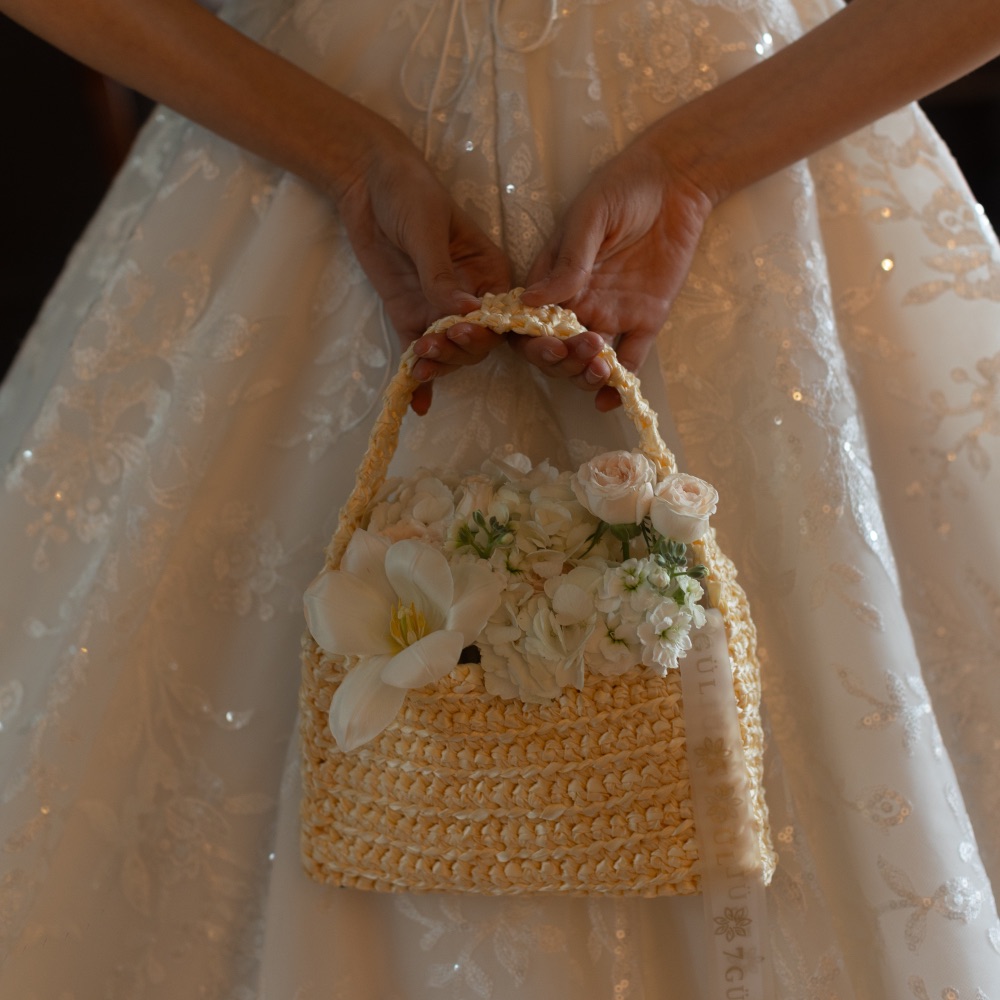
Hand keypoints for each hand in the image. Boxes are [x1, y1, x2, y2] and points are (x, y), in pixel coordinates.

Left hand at [336, 126, 510, 412]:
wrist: (365, 181)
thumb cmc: (408, 192)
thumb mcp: (427, 230)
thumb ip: (441, 276)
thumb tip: (467, 315)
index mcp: (489, 272)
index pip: (501, 314)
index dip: (489, 331)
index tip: (466, 332)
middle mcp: (470, 297)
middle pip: (477, 341)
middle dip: (460, 350)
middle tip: (437, 345)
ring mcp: (437, 309)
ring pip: (449, 352)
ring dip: (439, 365)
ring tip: (421, 365)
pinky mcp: (409, 316)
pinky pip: (416, 351)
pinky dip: (418, 378)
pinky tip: (416, 404)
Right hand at [517, 137, 712, 409]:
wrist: (677, 181)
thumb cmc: (623, 187)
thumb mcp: (590, 216)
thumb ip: (568, 262)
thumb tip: (530, 302)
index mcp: (553, 279)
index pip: (529, 323)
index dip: (530, 341)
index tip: (545, 344)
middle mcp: (578, 303)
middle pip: (558, 350)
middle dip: (562, 362)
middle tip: (580, 351)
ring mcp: (611, 314)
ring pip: (589, 360)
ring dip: (587, 374)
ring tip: (599, 368)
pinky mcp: (646, 319)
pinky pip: (631, 360)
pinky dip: (620, 384)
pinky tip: (612, 399)